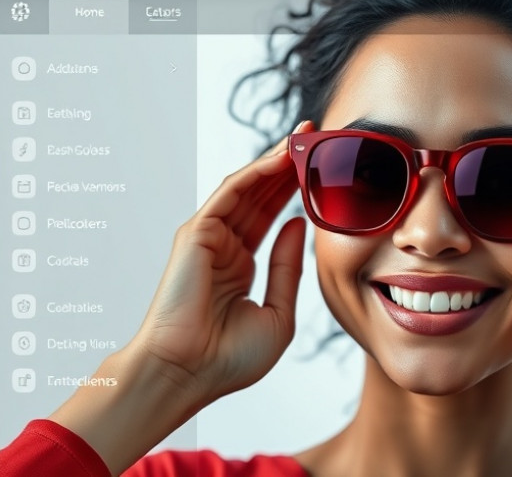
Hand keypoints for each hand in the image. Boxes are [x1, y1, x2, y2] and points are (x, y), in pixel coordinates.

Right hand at [130, 121, 310, 403]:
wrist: (188, 376)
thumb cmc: (228, 359)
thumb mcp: (278, 313)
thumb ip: (288, 268)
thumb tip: (297, 224)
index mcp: (240, 269)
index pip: (271, 220)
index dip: (295, 194)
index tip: (321, 173)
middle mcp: (223, 249)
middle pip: (260, 198)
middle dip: (287, 167)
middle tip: (314, 139)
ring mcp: (208, 239)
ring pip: (247, 189)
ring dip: (274, 161)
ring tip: (303, 138)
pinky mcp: (195, 234)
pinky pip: (230, 194)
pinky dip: (255, 172)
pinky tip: (281, 156)